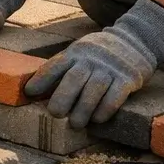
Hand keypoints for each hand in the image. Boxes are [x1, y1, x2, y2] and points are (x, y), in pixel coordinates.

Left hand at [25, 0, 163, 127]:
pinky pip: (116, 95)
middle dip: (62, 98)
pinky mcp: (128, 78)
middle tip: (55, 114)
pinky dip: (105, 109)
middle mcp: (91, 59)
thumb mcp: (79, 52)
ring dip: (83, 109)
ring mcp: (110, 68)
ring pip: (94, 89)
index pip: (55, 65)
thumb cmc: (98, 54)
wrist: (135, 40)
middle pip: (74, 78)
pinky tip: (97, 119)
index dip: (41, 79)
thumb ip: (62, 67)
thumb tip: (35, 90)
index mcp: (75, 53)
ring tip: (75, 124)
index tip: (29, 93)